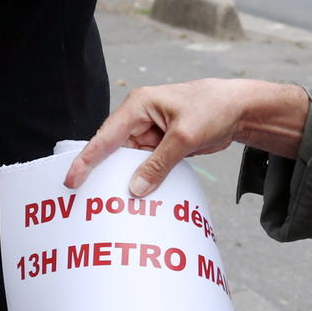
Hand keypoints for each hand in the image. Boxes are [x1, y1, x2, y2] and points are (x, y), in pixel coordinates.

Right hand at [65, 78, 310, 196]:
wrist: (240, 109)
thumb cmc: (213, 109)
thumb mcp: (184, 137)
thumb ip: (158, 164)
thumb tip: (135, 190)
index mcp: (138, 106)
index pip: (106, 136)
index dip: (87, 159)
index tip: (71, 180)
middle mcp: (139, 118)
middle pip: (113, 150)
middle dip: (103, 173)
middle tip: (86, 199)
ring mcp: (150, 132)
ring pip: (129, 161)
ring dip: (125, 180)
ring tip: (112, 204)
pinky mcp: (161, 144)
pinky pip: (145, 165)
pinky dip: (143, 180)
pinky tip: (138, 198)